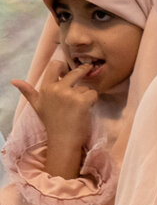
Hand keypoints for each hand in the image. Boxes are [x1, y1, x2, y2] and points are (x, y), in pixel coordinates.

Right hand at [12, 61, 96, 177]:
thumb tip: (14, 80)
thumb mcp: (37, 105)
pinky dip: (93, 101)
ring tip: (78, 107)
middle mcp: (57, 89)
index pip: (54, 66)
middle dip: (83, 70)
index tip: (68, 68)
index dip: (63, 65)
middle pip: (75, 72)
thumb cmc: (51, 122)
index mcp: (45, 88)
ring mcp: (70, 95)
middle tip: (88, 68)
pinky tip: (85, 110)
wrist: (63, 139)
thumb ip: (28, 92)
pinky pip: (93, 94)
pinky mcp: (82, 101)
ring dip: (86, 95)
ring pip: (86, 87)